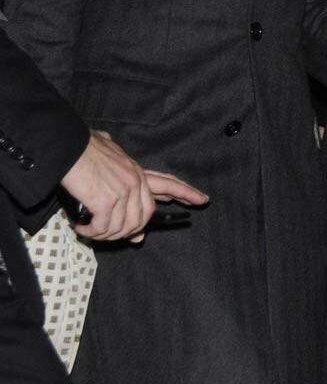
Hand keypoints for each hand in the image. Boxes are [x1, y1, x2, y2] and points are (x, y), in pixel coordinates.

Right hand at [61, 131, 208, 242]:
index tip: (202, 200)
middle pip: (145, 216)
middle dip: (132, 230)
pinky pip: (103, 228)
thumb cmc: (81, 148)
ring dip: (105, 233)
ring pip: (123, 227)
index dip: (185, 192)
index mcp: (136, 170)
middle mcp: (134, 182)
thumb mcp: (105, 152)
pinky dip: (91, 231)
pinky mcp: (107, 202)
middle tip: (118, 235)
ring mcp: (122, 193)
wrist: (66, 147)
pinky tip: (81, 226)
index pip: (167, 182)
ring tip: (90, 228)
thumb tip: (113, 160)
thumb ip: (115, 168)